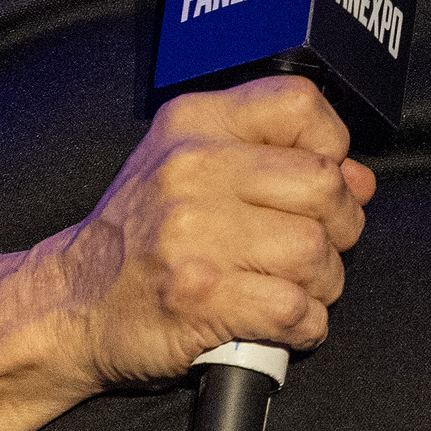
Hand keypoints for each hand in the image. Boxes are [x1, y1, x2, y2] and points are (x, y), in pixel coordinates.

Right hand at [31, 76, 373, 391]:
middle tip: (313, 250)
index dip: (331, 146)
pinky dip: (304, 326)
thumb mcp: (189, 168)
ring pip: (315, 252)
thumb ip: (273, 158)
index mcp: (193, 125)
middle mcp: (191, 170)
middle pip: (323, 187)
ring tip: (293, 290)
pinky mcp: (201, 298)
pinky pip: (296, 310)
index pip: (300, 105)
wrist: (71, 306)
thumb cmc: (139, 240)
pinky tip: (282, 324)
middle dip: (339, 228)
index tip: (317, 182)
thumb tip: (358, 179)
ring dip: (322, 284)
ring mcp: (194, 235)